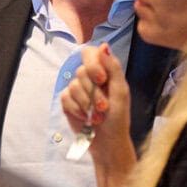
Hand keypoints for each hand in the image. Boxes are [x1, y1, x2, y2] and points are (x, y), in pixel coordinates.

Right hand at [59, 44, 136, 186]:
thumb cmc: (118, 118)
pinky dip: (77, 110)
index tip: (101, 79)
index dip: (92, 64)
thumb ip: (112, 67)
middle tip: (104, 106)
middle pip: (81, 70)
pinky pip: (66, 97)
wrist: (108, 142)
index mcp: (104, 71)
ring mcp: (77, 89)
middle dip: (93, 92)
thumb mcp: (120, 91)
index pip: (89, 53)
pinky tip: (86, 118)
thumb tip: (103, 45)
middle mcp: (89, 77)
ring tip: (97, 116)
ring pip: (73, 85)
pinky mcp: (68, 102)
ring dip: (87, 104)